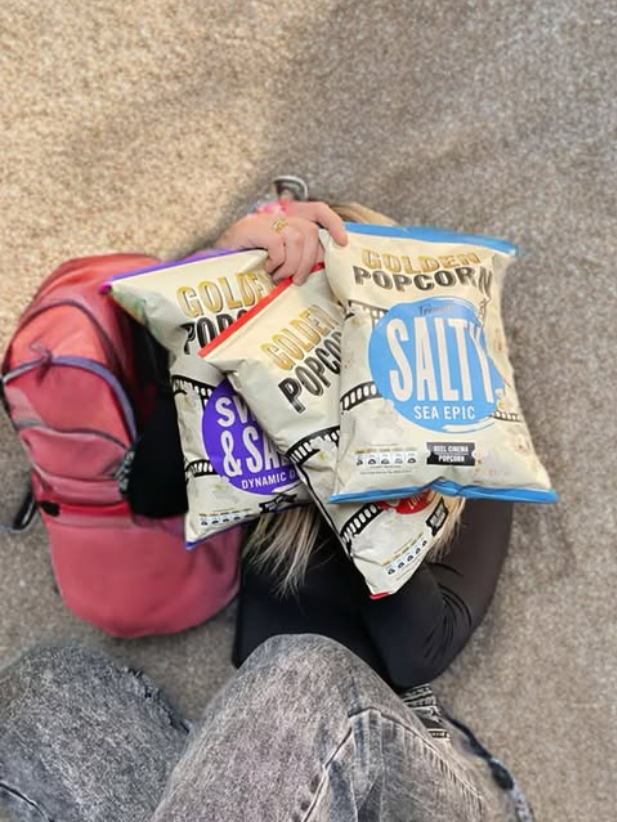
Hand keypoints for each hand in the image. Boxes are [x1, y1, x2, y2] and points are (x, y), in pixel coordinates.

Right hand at [214, 201, 347, 284]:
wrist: (213, 261)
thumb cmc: (246, 263)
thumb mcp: (277, 259)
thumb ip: (298, 255)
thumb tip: (321, 263)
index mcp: (285, 219)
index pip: (317, 211)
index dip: (333, 223)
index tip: (343, 242)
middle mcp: (277, 215)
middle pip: (311, 232)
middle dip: (309, 260)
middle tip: (296, 279)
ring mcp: (265, 220)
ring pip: (298, 238)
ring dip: (292, 264)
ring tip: (278, 275)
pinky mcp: (254, 227)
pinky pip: (279, 243)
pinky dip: (277, 260)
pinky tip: (267, 268)